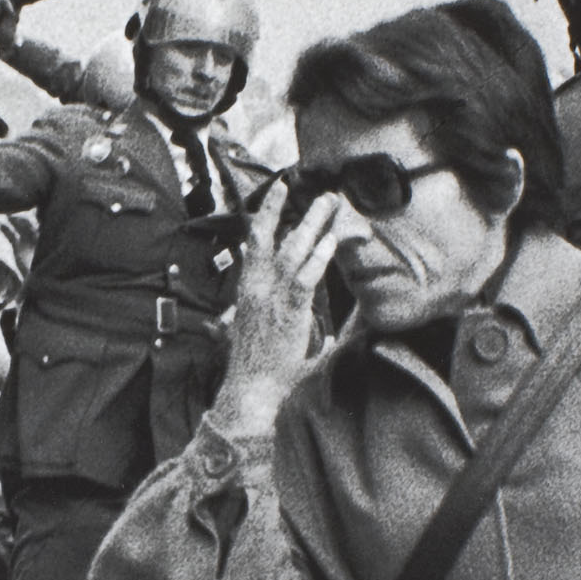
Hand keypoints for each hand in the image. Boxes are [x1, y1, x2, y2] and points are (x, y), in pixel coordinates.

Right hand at [210, 177, 342, 437]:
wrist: (251, 390)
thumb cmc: (262, 370)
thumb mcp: (276, 341)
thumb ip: (300, 330)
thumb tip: (331, 334)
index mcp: (248, 291)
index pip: (255, 245)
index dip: (265, 217)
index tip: (277, 196)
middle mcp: (255, 288)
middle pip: (269, 237)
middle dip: (287, 210)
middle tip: (307, 189)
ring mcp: (269, 298)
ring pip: (290, 251)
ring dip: (310, 225)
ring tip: (327, 205)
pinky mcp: (287, 313)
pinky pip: (303, 278)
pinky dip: (317, 259)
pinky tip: (329, 242)